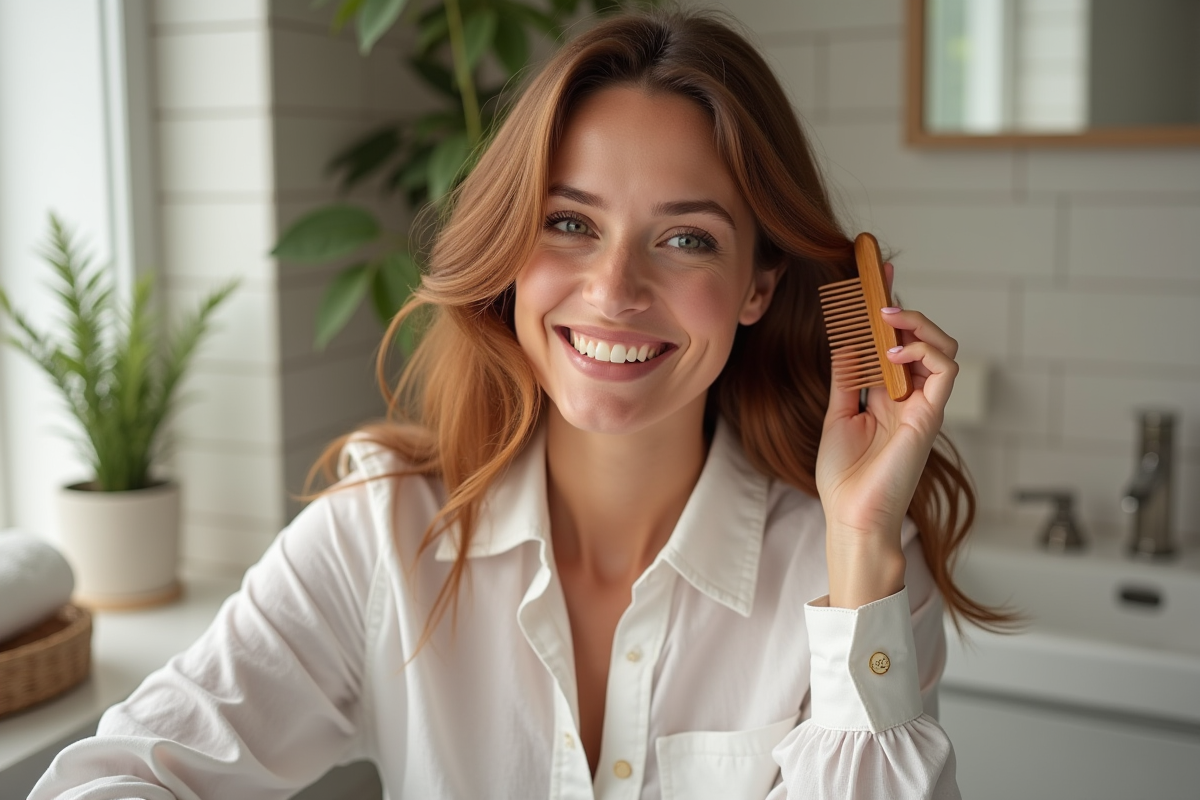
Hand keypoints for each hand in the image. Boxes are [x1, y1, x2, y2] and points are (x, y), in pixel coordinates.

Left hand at [816, 262, 958, 607]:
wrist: (852, 515)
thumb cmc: (844, 476)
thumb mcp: (838, 413)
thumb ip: (848, 376)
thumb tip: (846, 338)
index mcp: (887, 395)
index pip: (893, 340)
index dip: (888, 304)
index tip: (876, 271)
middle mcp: (910, 396)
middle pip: (920, 337)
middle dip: (902, 303)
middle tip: (879, 282)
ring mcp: (924, 405)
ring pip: (942, 346)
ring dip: (917, 323)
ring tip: (887, 317)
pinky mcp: (931, 416)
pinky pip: (946, 369)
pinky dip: (925, 350)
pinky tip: (896, 350)